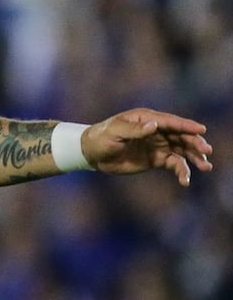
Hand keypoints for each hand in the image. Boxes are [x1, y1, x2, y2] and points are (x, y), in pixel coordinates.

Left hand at [83, 108, 213, 185]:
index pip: (170, 122)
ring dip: (194, 158)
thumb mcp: (115, 132)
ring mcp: (158, 145)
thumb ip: (135, 130)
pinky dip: (181, 171)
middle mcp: (156, 130)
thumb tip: (154, 125)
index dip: (187, 126)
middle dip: (195, 143)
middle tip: (206, 151)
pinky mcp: (156, 159)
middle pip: (181, 136)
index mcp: (146, 119)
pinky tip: (185, 180)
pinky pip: (174, 165)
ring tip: (205, 167)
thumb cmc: (102, 138)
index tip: (201, 130)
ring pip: (182, 150)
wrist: (92, 154)